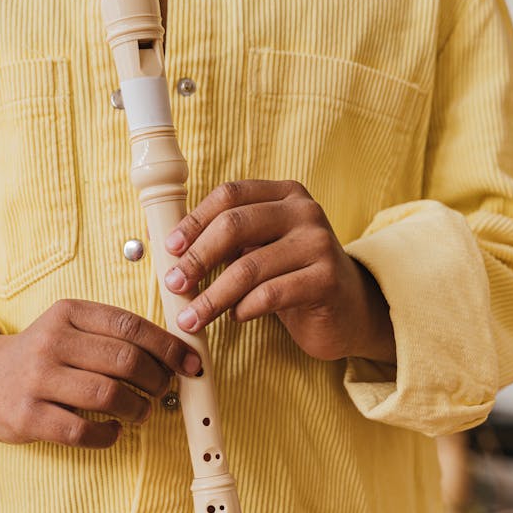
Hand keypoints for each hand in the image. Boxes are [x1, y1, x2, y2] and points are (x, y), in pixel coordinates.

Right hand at [0, 300, 201, 448]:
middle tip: (162, 390)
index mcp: (68, 314)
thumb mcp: (71, 330)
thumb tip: (177, 355)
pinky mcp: (27, 417)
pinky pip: (82, 432)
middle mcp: (51, 342)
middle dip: (156, 379)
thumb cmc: (43, 357)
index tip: (189, 363)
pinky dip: (108, 435)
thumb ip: (114, 336)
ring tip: (141, 412)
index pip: (130, 326)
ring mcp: (37, 380)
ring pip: (108, 396)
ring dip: (137, 408)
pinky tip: (113, 431)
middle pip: (124, 361)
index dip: (168, 346)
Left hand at [162, 180, 395, 363]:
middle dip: (197, 258)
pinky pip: (271, 294)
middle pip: (235, 225)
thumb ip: (224, 241)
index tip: (169, 249)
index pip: (229, 195)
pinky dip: (244, 308)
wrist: (349, 310)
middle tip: (173, 285)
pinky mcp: (326, 280)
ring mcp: (318, 243)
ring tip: (190, 318)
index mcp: (284, 195)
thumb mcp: (260, 250)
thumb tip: (164, 245)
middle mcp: (304, 212)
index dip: (194, 220)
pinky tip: (234, 318)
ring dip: (212, 296)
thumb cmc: (293, 278)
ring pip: (249, 267)